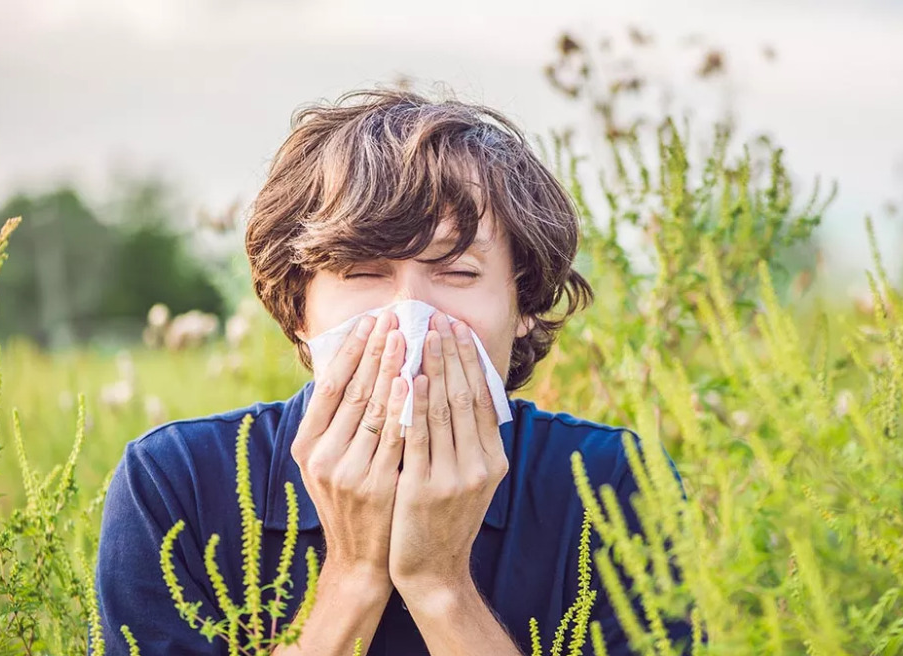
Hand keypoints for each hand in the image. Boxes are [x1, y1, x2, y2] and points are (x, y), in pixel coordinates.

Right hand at [290, 309, 407, 592]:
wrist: (361, 559)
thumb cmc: (351, 500)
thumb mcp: (329, 462)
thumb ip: (336, 421)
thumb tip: (350, 364)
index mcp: (306, 446)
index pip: (330, 386)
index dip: (351, 351)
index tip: (369, 320)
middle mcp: (322, 457)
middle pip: (353, 391)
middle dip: (375, 351)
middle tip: (393, 317)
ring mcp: (348, 472)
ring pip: (374, 409)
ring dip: (392, 369)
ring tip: (407, 336)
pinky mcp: (376, 485)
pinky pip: (394, 437)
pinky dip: (405, 407)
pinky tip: (415, 381)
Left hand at [388, 312, 508, 602]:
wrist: (432, 571)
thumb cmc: (444, 520)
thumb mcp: (469, 480)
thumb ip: (469, 441)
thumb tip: (464, 391)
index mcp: (493, 460)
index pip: (483, 398)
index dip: (471, 360)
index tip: (458, 329)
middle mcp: (480, 465)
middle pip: (466, 396)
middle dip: (452, 354)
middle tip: (440, 319)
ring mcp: (454, 477)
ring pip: (444, 410)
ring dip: (433, 368)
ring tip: (423, 335)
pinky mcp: (424, 487)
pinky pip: (419, 436)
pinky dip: (416, 404)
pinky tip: (410, 378)